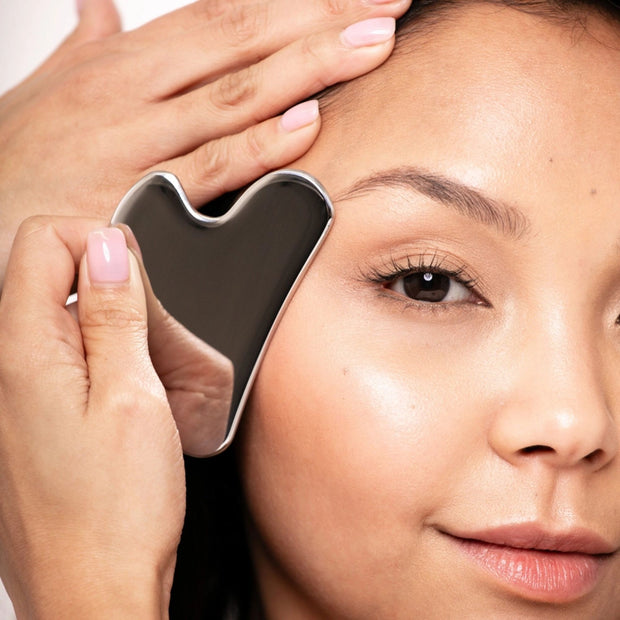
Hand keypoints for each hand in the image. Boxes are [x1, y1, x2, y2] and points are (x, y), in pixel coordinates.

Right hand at [0, 0, 410, 287]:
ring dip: (307, 70)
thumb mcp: (47, 93)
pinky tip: (305, 128)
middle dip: (318, 22)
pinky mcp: (136, 207)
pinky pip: (205, 175)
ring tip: (370, 47)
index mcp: (118, 66)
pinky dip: (256, 148)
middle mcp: (129, 97)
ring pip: (232, 100)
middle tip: (387, 6)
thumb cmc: (17, 163)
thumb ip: (84, 50)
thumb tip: (100, 9)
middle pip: (239, 43)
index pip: (219, 16)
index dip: (290, 0)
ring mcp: (133, 150)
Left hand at [0, 217, 219, 616]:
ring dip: (106, 324)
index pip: (42, 240)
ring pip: (56, 316)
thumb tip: (109, 250)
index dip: (97, 242)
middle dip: (106, 284)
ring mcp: (9, 395)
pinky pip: (57, 357)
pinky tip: (124, 397)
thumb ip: (114, 316)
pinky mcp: (25, 417)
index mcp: (22, 352)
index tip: (137, 277)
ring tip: (141, 373)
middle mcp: (2, 369)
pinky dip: (96, 357)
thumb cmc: (115, 514)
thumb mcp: (132, 398)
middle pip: (46, 274)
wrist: (92, 593)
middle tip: (148, 333)